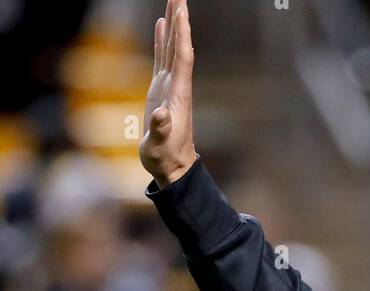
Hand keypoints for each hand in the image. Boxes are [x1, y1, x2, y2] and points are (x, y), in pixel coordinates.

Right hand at [140, 0, 196, 186]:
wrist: (172, 168)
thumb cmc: (165, 159)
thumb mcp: (160, 146)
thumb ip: (160, 128)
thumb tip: (161, 113)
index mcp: (178, 94)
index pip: (182, 57)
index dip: (181, 34)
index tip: (181, 11)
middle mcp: (177, 85)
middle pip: (179, 46)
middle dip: (180, 20)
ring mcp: (169, 86)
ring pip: (171, 47)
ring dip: (173, 24)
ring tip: (173, 0)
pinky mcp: (160, 90)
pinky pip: (162, 58)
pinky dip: (162, 39)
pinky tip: (162, 24)